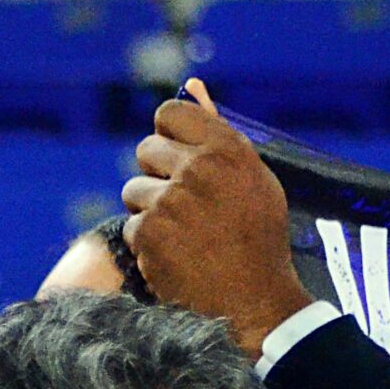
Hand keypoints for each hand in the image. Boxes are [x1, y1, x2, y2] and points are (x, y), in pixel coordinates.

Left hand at [122, 80, 317, 358]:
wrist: (256, 304)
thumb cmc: (258, 240)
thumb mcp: (252, 179)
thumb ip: (217, 131)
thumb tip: (192, 83)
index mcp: (228, 149)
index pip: (170, 113)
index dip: (168, 136)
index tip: (176, 158)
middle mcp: (199, 168)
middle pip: (146, 149)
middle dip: (157, 175)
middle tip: (183, 207)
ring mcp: (172, 201)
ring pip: (134, 191)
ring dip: (149, 213)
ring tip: (182, 237)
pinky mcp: (149, 233)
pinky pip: (131, 227)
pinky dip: (146, 246)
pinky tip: (175, 258)